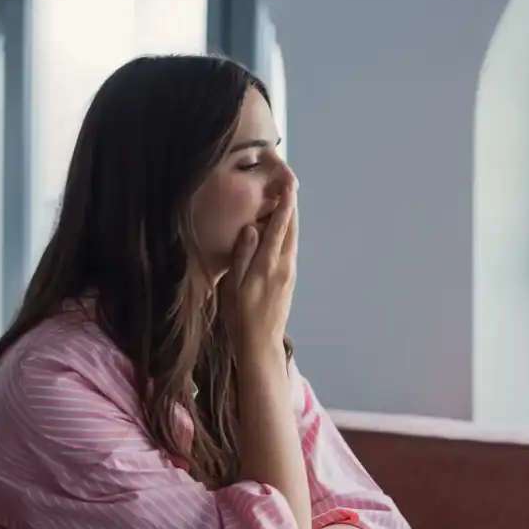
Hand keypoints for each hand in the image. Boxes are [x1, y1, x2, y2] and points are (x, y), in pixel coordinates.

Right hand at [220, 181, 297, 354]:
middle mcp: (284, 265)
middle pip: (291, 230)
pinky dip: (288, 234)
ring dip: (291, 219)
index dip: (285, 204)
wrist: (260, 343)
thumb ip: (243, 255)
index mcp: (269, 264)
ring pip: (293, 239)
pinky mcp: (289, 280)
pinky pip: (290, 249)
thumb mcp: (234, 285)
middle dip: (291, 207)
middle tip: (290, 185)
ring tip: (287, 201)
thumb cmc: (241, 316)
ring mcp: (290, 273)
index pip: (279, 227)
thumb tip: (251, 228)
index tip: (289, 184)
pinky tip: (282, 231)